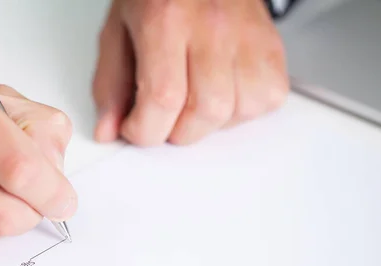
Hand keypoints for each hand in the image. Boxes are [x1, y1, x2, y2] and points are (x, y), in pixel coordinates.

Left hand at [93, 0, 288, 145]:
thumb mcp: (118, 30)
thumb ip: (110, 84)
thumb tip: (108, 130)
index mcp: (166, 18)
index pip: (163, 97)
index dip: (146, 130)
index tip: (135, 130)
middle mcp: (212, 25)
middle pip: (205, 111)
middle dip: (177, 132)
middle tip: (163, 119)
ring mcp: (248, 34)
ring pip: (239, 110)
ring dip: (210, 124)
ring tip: (192, 103)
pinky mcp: (271, 45)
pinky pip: (267, 99)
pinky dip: (243, 111)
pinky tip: (221, 94)